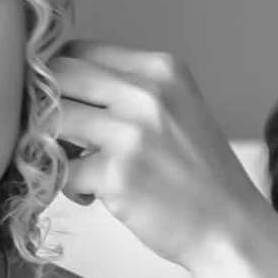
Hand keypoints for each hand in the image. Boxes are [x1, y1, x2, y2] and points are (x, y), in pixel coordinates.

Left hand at [50, 40, 275, 270]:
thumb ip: (127, 91)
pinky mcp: (117, 174)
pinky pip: (62, 170)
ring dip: (53, 145)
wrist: (231, 228)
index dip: (60, 78)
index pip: (80, 50)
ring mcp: (131, 132)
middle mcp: (146, 93)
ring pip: (52, 120)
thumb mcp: (176, 109)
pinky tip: (94, 196)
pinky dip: (69, 186)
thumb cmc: (199, 174)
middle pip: (58, 74)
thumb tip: (58, 87)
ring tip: (78, 166)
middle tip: (58, 134)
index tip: (64, 104)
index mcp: (161, 69)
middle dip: (46, 105)